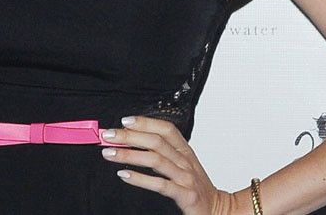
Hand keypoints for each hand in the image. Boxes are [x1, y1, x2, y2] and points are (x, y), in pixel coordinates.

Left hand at [101, 115, 241, 214]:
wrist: (216, 209)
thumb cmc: (195, 187)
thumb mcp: (183, 165)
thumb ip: (163, 153)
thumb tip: (134, 140)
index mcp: (185, 151)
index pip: (166, 129)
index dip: (146, 122)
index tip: (125, 120)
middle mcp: (185, 162)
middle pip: (156, 142)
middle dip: (130, 136)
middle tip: (109, 135)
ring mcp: (186, 178)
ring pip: (156, 160)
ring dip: (129, 154)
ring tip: (110, 153)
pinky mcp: (185, 195)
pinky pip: (160, 184)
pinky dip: (140, 179)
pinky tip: (124, 175)